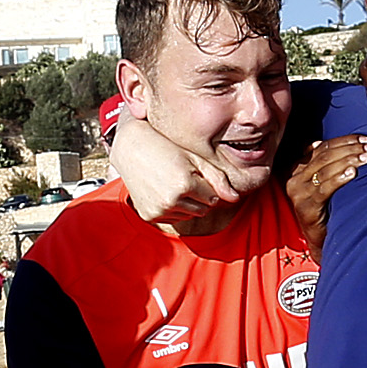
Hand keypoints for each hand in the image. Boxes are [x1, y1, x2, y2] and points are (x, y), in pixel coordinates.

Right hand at [106, 109, 244, 231]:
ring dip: (188, 204)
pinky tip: (163, 191)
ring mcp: (159, 210)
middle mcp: (171, 201)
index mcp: (185, 184)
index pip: (213, 198)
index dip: (207, 186)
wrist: (130, 148)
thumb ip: (218, 179)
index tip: (196, 174)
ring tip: (174, 183)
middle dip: (200, 197)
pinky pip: (173, 219)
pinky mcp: (149, 216)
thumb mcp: (195, 159)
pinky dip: (173, 208)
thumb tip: (236, 198)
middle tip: (186, 178)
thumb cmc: (167, 149)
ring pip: (189, 216)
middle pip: (203, 210)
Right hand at [286, 133, 366, 245]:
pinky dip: (339, 178)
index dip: (345, 141)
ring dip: (349, 161)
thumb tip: (338, 143)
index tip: (365, 139)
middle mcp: (294, 178)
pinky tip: (353, 173)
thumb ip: (326, 164)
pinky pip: (324, 189)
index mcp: (298, 168)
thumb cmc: (328, 208)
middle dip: (350, 149)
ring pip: (325, 169)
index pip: (323, 147)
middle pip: (325, 156)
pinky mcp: (305, 207)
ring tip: (366, 158)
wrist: (321, 239)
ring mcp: (298, 193)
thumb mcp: (324, 183)